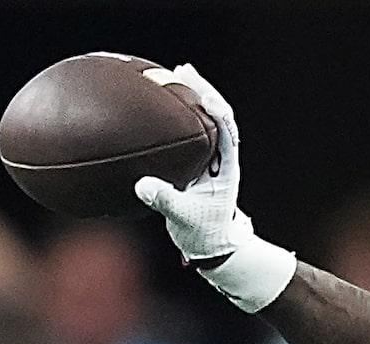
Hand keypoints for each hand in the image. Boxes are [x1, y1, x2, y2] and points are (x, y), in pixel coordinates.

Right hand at [132, 64, 248, 266]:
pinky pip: (193, 130)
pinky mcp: (199, 163)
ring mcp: (211, 159)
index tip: (203, 95)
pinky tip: (166, 102)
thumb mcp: (183, 218)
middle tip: (184, 70)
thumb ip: (164, 200)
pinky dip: (182, 113)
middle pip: (218, 115)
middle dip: (202, 90)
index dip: (217, 110)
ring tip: (177, 74)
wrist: (213, 248)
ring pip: (207, 120)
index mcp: (226, 168)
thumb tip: (143, 185)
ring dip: (194, 96)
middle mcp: (221, 159)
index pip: (226, 130)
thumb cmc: (204, 235)